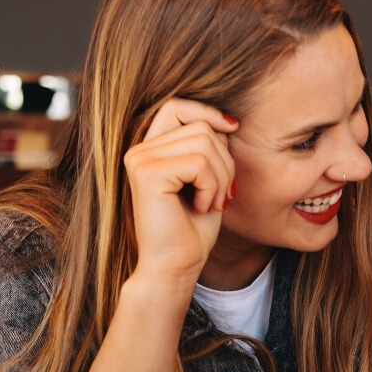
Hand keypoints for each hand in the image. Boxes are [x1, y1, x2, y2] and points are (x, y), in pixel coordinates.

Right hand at [123, 98, 237, 293]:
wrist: (176, 265)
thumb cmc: (193, 227)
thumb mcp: (207, 178)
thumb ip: (209, 147)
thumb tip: (228, 121)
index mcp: (149, 148)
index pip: (177, 106)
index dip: (208, 112)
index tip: (232, 129)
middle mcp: (139, 150)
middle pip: (201, 125)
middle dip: (225, 160)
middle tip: (221, 193)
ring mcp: (139, 160)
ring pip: (205, 142)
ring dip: (221, 176)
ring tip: (211, 201)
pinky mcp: (147, 174)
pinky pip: (200, 163)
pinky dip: (212, 186)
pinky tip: (201, 207)